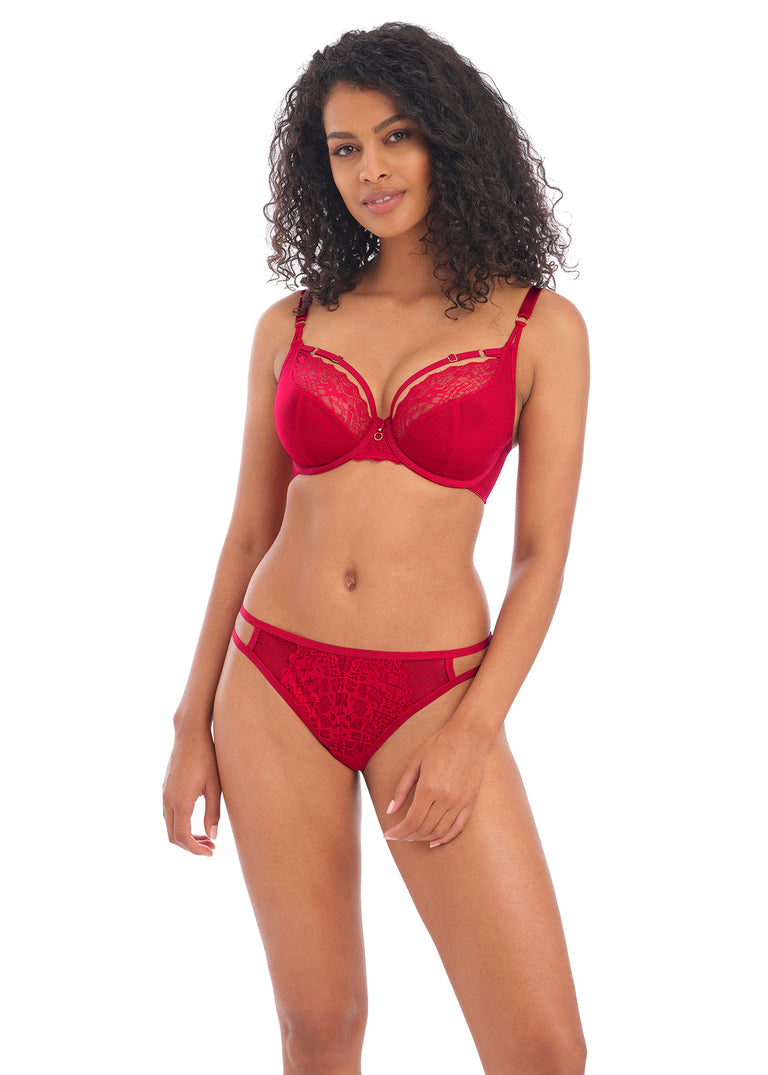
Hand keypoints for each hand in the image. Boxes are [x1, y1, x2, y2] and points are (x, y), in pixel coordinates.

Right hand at [162, 729, 220, 855]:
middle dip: (191, 846)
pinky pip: (169, 814)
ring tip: (207, 836)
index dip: (196, 849)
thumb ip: (213, 813)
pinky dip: (181, 824)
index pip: (183, 837)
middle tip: (211, 847)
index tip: (211, 852)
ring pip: (170, 826)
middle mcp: (168, 800)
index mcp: (181, 801)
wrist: (189, 734)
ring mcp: (164, 794)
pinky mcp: (166, 788)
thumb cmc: (206, 757)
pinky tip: (197, 820)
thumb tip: (213, 836)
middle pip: (174, 836)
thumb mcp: (215, 786)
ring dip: (186, 835)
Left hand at [382, 719, 490, 847]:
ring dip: (423, 838)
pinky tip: (434, 842)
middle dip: (407, 836)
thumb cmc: (439, 744)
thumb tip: (390, 811)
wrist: (469, 734)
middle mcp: (446, 798)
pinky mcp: (471, 801)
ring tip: (411, 836)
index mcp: (429, 787)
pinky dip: (445, 838)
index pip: (411, 821)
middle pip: (424, 829)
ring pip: (440, 832)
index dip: (398, 832)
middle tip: (397, 836)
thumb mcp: (414, 761)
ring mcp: (460, 801)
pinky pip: (458, 827)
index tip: (388, 835)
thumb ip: (401, 788)